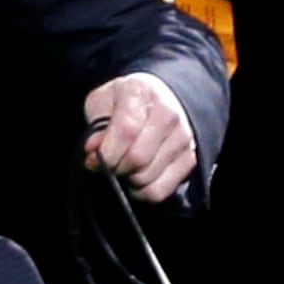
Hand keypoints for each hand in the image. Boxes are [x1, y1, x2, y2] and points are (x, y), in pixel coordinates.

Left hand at [81, 72, 197, 201]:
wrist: (154, 100)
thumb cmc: (121, 104)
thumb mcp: (101, 104)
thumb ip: (95, 128)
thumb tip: (93, 151)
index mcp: (142, 93)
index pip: (126, 131)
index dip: (107, 152)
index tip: (94, 159)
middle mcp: (169, 113)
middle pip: (138, 158)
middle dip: (116, 167)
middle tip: (110, 163)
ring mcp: (183, 137)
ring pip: (148, 177)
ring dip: (129, 179)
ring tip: (125, 166)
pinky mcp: (189, 159)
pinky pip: (160, 190)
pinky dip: (143, 191)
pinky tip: (137, 176)